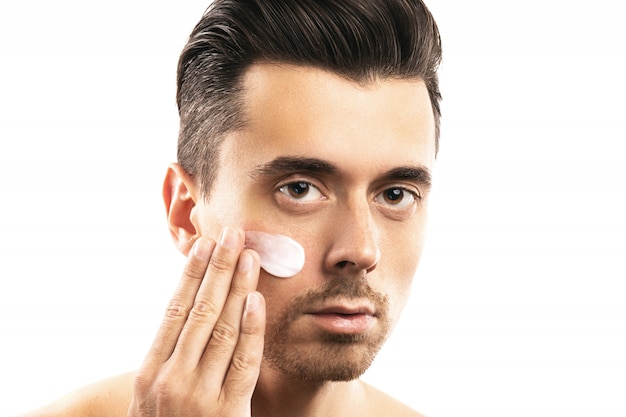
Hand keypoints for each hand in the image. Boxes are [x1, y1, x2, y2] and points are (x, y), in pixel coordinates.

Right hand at [128, 227, 265, 416]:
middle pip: (199, 311)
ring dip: (237, 288)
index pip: (174, 309)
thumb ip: (172, 354)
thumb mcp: (155, 393)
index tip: (206, 244)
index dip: (191, 274)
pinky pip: (243, 363)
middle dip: (218, 269)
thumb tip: (192, 305)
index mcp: (150, 370)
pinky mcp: (228, 412)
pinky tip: (256, 300)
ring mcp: (200, 395)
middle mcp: (172, 378)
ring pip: (222, 329)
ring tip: (249, 255)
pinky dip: (251, 329)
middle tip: (233, 234)